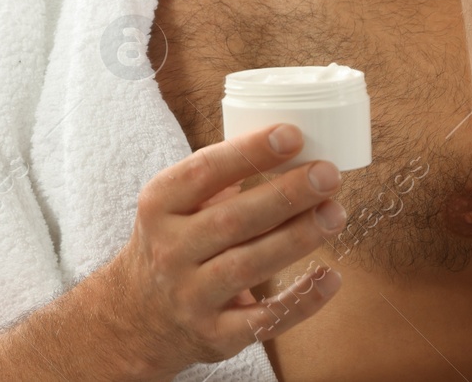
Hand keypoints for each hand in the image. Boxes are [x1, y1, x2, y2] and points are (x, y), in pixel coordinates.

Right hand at [106, 124, 346, 378]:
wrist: (137, 317)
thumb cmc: (172, 243)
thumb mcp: (174, 205)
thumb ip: (218, 178)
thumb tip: (286, 148)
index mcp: (159, 205)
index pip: (204, 171)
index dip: (250, 153)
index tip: (292, 135)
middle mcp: (170, 250)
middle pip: (233, 219)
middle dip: (285, 195)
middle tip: (327, 175)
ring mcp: (191, 295)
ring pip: (250, 265)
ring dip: (298, 238)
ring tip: (334, 213)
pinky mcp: (215, 336)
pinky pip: (265, 319)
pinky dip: (302, 299)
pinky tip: (330, 276)